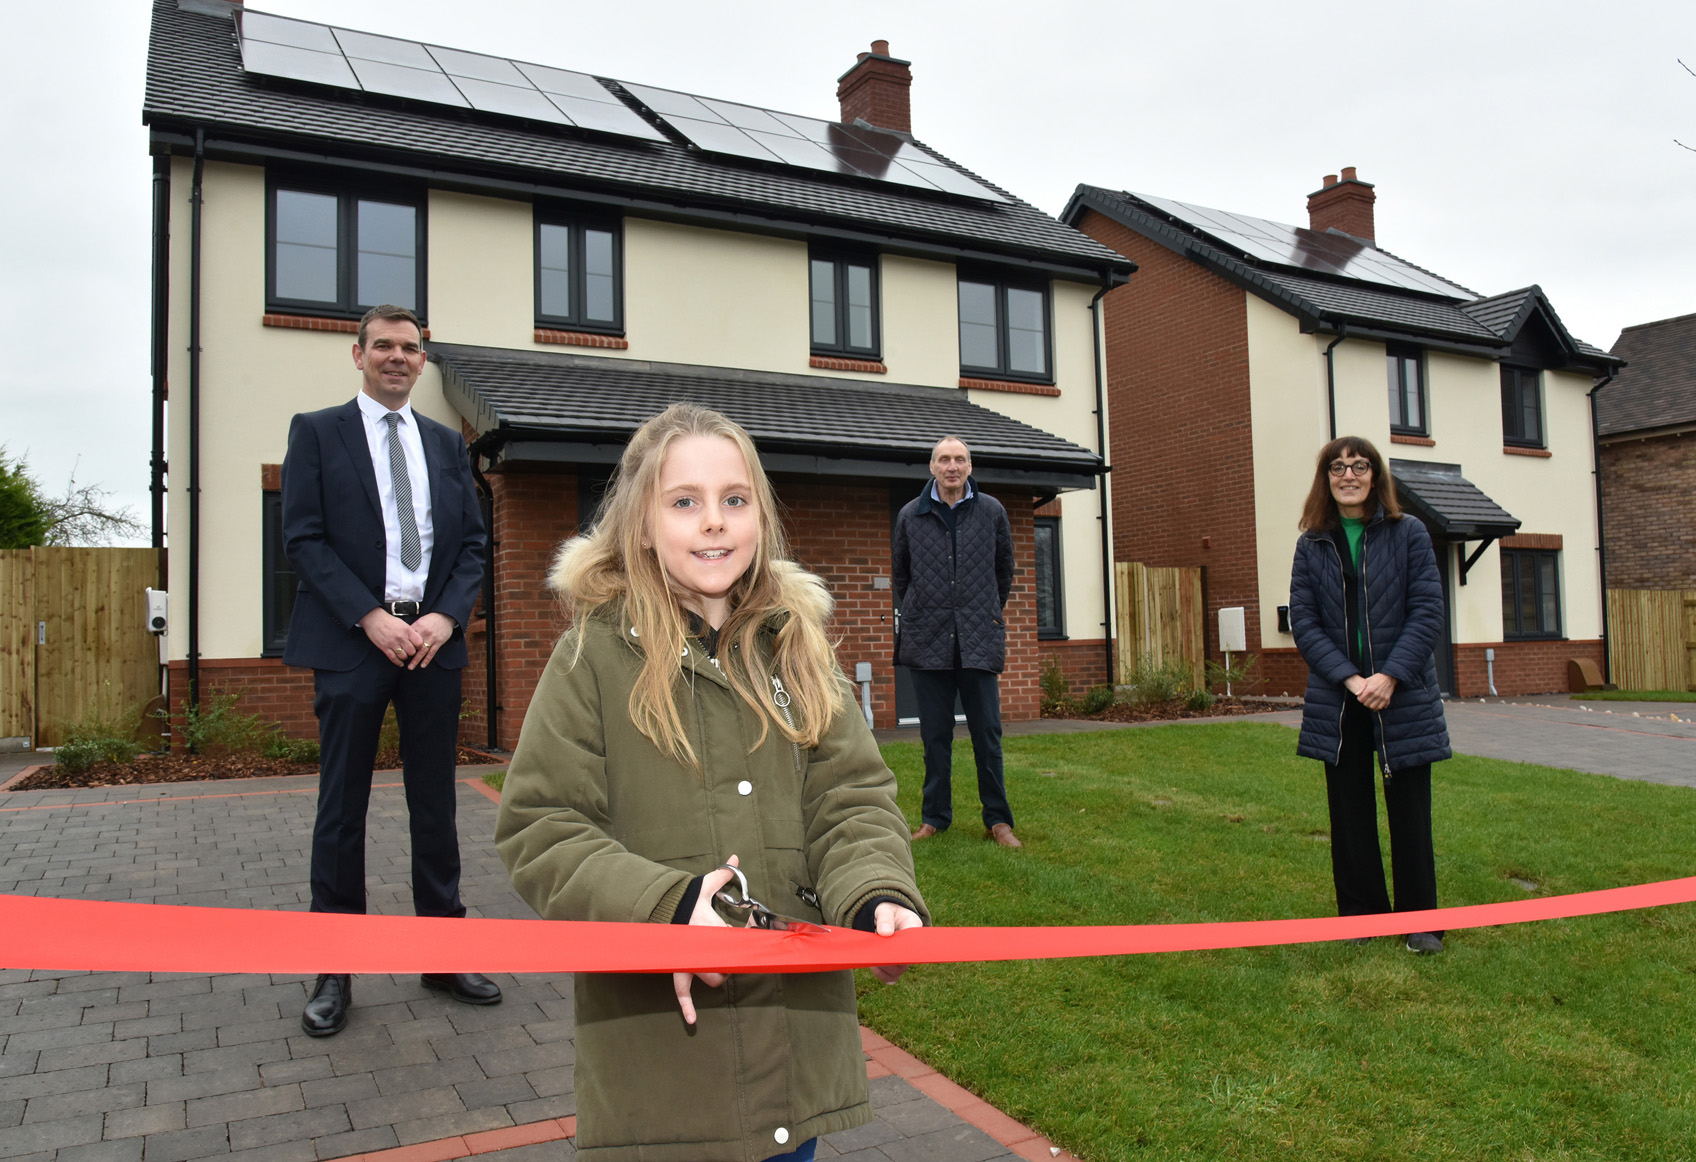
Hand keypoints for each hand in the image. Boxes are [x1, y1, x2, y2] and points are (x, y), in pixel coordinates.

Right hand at [359, 609, 423, 666]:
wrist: (374, 619)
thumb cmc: (389, 621)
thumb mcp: (402, 624)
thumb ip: (409, 632)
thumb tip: (417, 641)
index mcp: (407, 630)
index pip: (419, 643)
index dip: (419, 646)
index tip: (417, 646)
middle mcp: (401, 637)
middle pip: (412, 652)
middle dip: (412, 653)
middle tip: (409, 651)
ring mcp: (392, 643)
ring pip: (403, 656)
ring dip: (404, 657)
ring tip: (404, 655)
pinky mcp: (384, 648)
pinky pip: (393, 658)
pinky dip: (398, 662)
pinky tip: (400, 663)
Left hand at [406, 612, 456, 669]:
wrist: (445, 617)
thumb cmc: (431, 619)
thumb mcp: (420, 621)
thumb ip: (413, 629)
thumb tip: (404, 637)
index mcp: (418, 626)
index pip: (409, 637)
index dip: (403, 644)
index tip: (398, 650)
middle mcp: (425, 633)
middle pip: (414, 646)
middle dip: (408, 654)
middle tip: (402, 661)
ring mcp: (432, 638)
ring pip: (423, 651)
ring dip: (416, 660)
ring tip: (411, 667)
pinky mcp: (438, 642)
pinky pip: (432, 653)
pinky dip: (427, 660)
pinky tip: (423, 665)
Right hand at [673, 856, 738, 1025]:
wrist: (659, 909)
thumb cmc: (684, 898)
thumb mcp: (703, 885)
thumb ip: (722, 874)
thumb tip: (735, 857)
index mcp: (712, 929)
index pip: (737, 942)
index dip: (748, 940)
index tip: (751, 933)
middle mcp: (703, 949)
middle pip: (729, 966)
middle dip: (734, 962)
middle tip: (734, 953)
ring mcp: (690, 962)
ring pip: (713, 979)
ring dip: (719, 976)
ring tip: (721, 966)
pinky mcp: (678, 970)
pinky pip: (682, 992)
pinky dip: (687, 1008)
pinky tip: (693, 1021)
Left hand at [869, 903, 922, 983]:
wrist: (886, 916)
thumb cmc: (887, 911)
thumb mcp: (885, 909)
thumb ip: (885, 918)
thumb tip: (884, 933)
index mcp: (914, 927)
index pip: (913, 943)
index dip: (901, 950)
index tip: (886, 949)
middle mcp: (912, 946)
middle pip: (905, 962)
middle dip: (888, 961)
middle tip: (875, 954)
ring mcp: (905, 958)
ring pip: (897, 972)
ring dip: (883, 968)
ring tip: (872, 959)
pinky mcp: (896, 966)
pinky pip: (891, 977)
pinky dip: (881, 974)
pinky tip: (873, 965)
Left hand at [1347, 672, 1397, 710]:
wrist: (1389, 677)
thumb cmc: (1377, 678)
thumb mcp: (1367, 680)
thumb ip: (1361, 688)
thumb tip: (1357, 694)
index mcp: (1370, 690)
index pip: (1361, 700)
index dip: (1359, 699)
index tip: (1360, 697)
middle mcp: (1376, 694)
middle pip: (1367, 704)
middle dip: (1364, 703)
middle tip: (1365, 700)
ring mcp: (1382, 697)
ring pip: (1373, 707)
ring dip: (1370, 706)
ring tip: (1370, 703)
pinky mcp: (1387, 699)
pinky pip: (1381, 707)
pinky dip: (1378, 707)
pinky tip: (1376, 704)